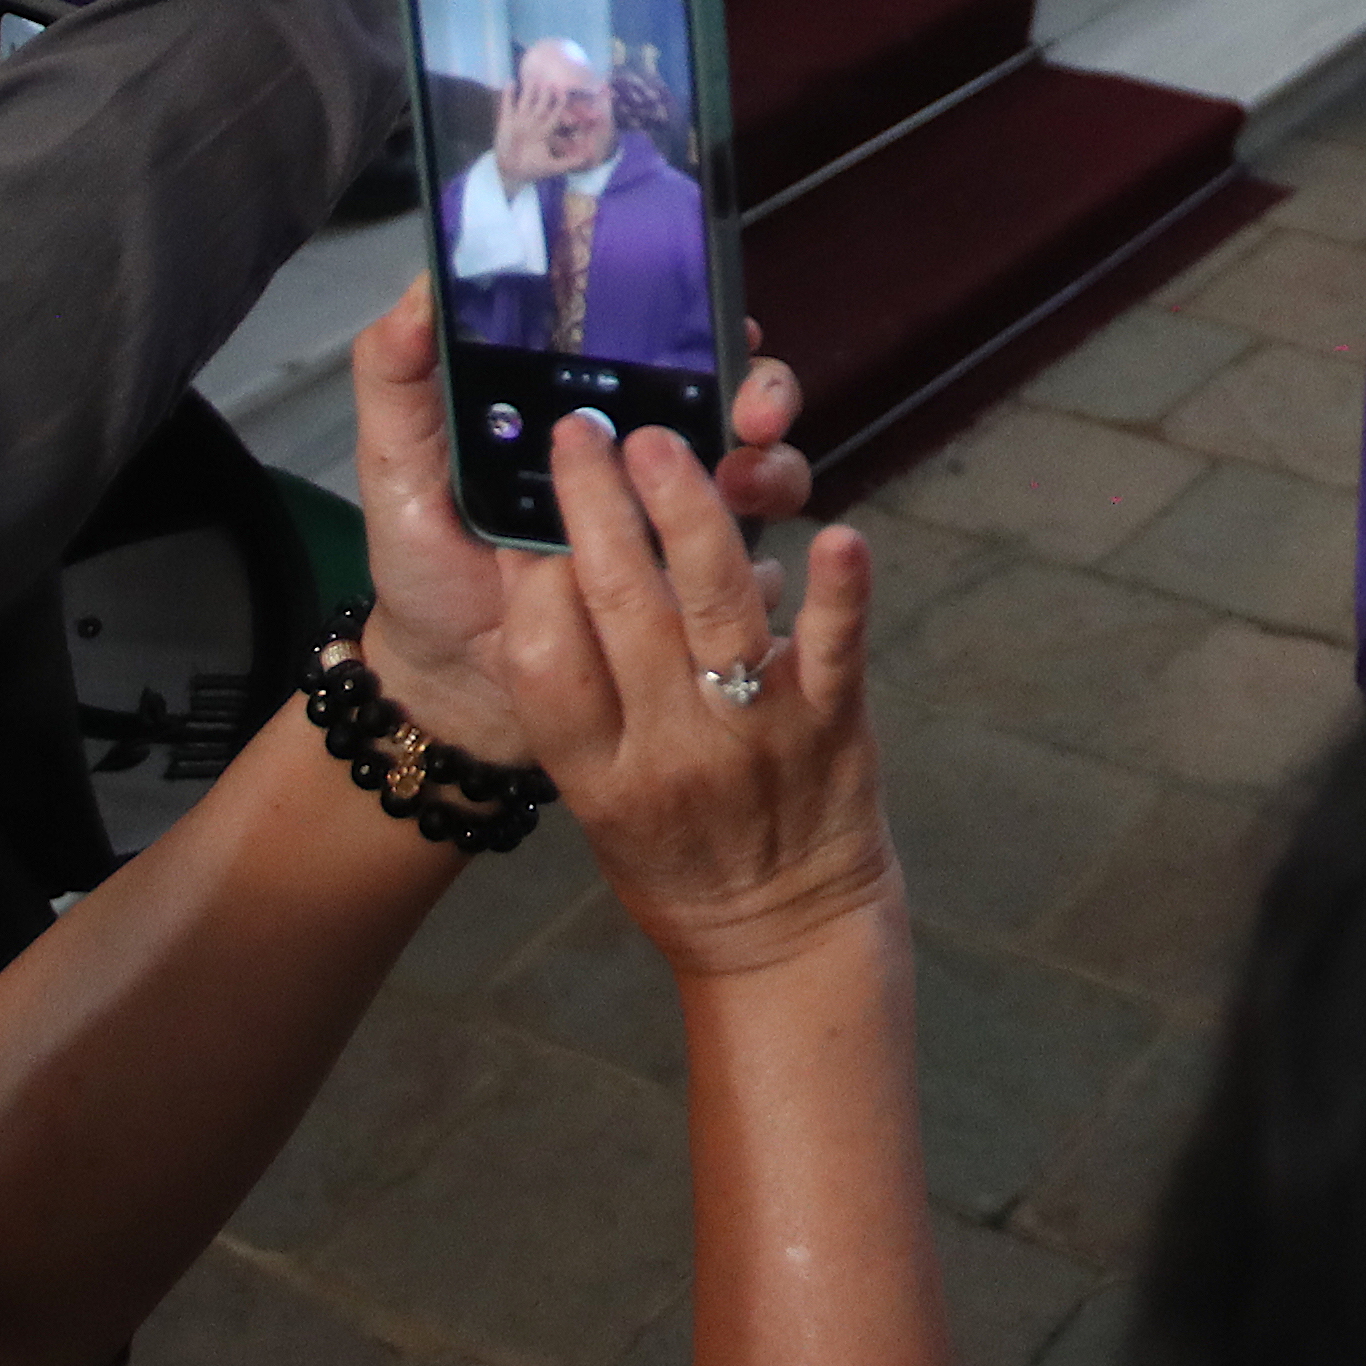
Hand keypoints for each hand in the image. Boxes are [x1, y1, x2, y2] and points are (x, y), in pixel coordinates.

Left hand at [344, 280, 808, 762]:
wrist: (445, 685)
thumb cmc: (427, 566)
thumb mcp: (401, 468)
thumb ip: (399, 380)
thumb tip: (423, 293)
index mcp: (592, 415)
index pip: (672, 347)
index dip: (712, 326)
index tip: (726, 323)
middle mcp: (652, 463)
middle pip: (741, 403)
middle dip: (767, 394)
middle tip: (754, 414)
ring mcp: (684, 532)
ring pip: (767, 479)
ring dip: (772, 472)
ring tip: (742, 487)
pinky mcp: (701, 603)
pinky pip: (759, 577)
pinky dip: (766, 568)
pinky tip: (752, 573)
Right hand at [499, 412, 893, 977]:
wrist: (784, 935)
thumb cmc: (676, 854)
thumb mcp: (593, 796)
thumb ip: (573, 699)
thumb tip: (546, 569)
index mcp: (597, 773)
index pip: (546, 664)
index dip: (530, 581)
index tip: (525, 511)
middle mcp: (671, 751)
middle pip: (622, 611)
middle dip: (595, 509)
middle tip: (582, 431)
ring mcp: (756, 733)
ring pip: (717, 607)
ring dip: (688, 514)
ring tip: (660, 443)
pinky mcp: (834, 721)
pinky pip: (835, 646)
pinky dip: (839, 591)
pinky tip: (836, 535)